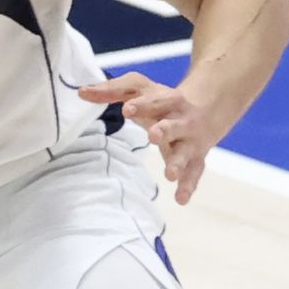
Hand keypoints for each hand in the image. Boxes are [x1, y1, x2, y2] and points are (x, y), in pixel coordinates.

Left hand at [78, 72, 216, 204]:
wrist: (207, 110)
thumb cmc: (162, 100)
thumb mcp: (139, 89)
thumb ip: (111, 90)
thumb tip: (81, 92)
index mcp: (167, 100)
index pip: (154, 101)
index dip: (141, 104)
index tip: (127, 108)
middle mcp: (181, 120)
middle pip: (173, 125)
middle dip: (164, 130)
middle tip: (153, 135)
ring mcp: (190, 141)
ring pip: (185, 152)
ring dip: (178, 163)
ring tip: (170, 175)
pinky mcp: (195, 158)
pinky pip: (194, 173)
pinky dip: (188, 186)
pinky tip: (181, 199)